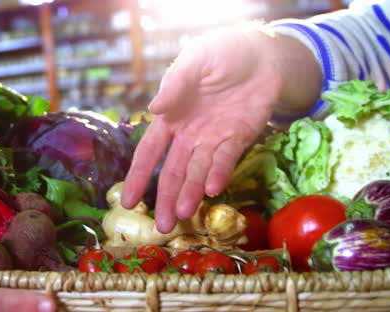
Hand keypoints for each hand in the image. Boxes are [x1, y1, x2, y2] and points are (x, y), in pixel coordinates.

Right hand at [122, 27, 320, 232]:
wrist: (262, 54)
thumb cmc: (221, 53)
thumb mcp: (195, 59)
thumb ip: (176, 83)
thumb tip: (155, 108)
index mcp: (170, 119)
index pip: (149, 153)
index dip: (138, 177)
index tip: (127, 201)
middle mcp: (189, 135)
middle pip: (173, 172)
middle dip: (166, 198)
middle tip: (162, 227)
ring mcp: (214, 140)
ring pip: (198, 173)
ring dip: (190, 193)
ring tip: (182, 215)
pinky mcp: (239, 138)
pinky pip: (227, 160)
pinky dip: (220, 174)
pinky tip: (213, 189)